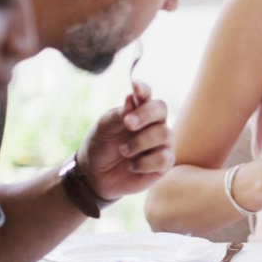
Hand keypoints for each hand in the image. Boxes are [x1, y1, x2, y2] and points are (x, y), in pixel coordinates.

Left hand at [79, 82, 173, 200]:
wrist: (96, 175)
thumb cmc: (101, 146)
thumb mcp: (104, 128)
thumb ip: (119, 114)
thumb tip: (132, 100)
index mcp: (138, 111)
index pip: (146, 95)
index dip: (143, 90)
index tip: (135, 86)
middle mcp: (153, 123)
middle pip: (161, 109)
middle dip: (145, 115)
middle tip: (128, 124)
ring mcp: (161, 143)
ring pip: (164, 133)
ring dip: (140, 142)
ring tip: (123, 151)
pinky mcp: (164, 163)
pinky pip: (164, 158)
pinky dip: (144, 162)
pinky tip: (131, 166)